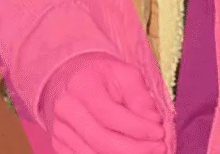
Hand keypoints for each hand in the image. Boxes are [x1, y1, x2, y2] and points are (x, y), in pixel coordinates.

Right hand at [40, 53, 165, 153]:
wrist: (70, 78)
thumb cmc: (102, 74)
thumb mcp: (125, 73)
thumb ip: (140, 96)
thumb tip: (153, 121)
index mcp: (81, 86)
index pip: (110, 115)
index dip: (138, 128)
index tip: (160, 132)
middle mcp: (65, 110)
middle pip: (102, 141)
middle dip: (136, 149)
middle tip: (160, 147)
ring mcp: (59, 131)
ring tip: (150, 152)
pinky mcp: (60, 145)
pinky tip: (130, 153)